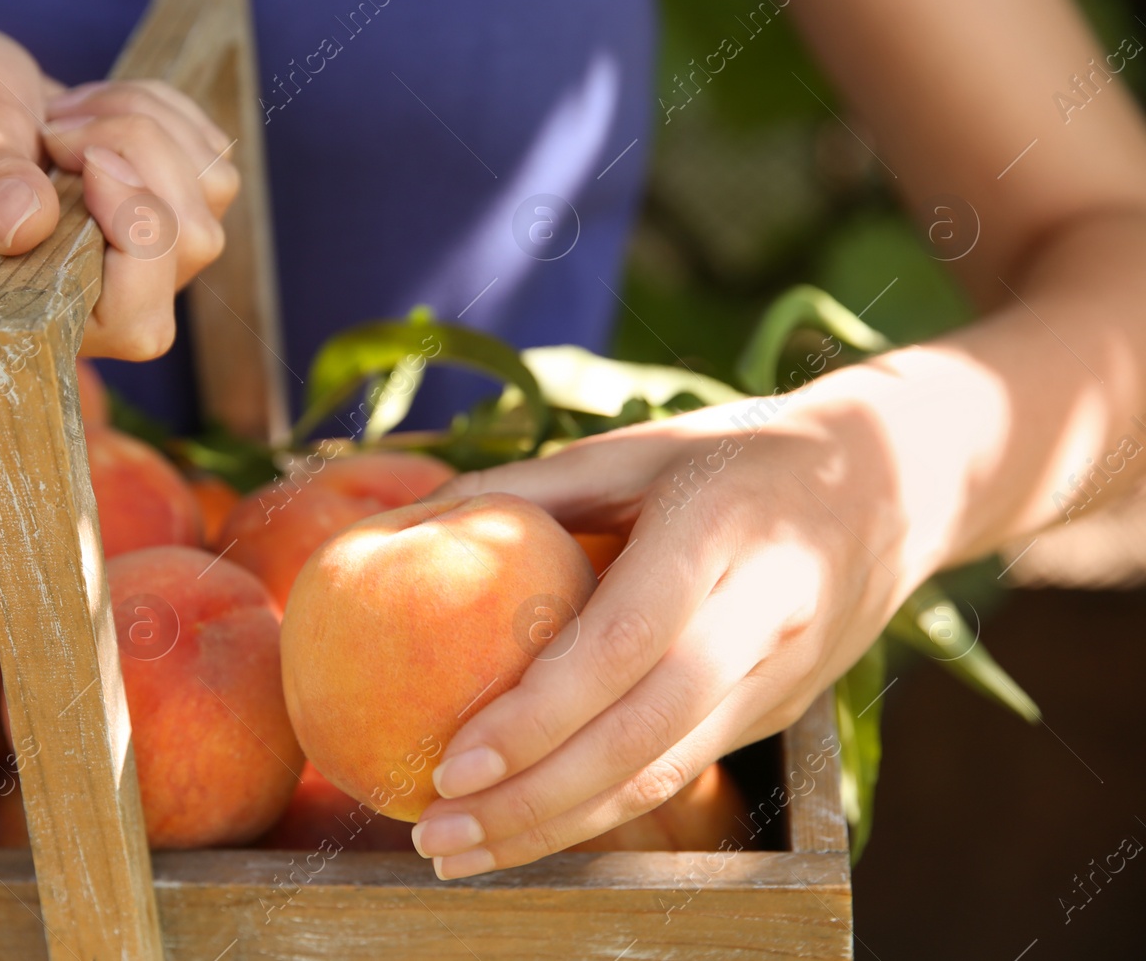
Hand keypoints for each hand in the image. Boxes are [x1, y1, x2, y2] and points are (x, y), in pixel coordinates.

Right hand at [0, 25, 238, 358]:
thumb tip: (25, 224)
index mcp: (35, 313)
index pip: (135, 319)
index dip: (136, 236)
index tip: (88, 160)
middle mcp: (103, 299)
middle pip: (189, 242)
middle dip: (139, 154)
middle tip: (58, 126)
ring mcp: (149, 259)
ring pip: (210, 194)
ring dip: (145, 124)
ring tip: (66, 113)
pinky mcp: (178, 207)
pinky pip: (213, 157)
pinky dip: (162, 112)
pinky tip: (97, 109)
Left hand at [411, 390, 915, 877]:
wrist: (894, 481)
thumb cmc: (735, 454)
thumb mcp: (638, 446)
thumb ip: (528, 486)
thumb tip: (404, 522)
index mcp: (721, 531)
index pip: (625, 643)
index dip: (540, 714)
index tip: (451, 761)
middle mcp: (762, 614)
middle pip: (646, 734)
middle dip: (536, 800)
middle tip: (436, 832)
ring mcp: (781, 676)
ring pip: (668, 771)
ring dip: (560, 826)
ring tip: (462, 853)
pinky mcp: (778, 714)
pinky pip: (683, 770)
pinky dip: (600, 809)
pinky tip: (526, 828)